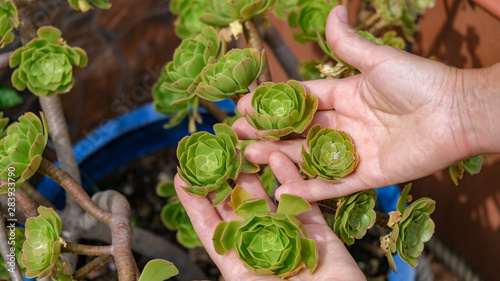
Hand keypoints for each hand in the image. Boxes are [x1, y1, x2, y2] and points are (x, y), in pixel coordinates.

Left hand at [174, 155, 366, 280]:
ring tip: (241, 147)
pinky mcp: (316, 230)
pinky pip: (301, 199)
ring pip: (267, 197)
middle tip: (212, 151)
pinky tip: (277, 157)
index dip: (195, 203)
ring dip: (254, 172)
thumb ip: (233, 269)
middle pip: (236, 206)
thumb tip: (200, 258)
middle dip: (223, 179)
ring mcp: (288, 235)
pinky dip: (291, 178)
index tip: (180, 177)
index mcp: (239, 262)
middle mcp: (260, 245)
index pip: (210, 227)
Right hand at [232, 5, 478, 201]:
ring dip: (280, 159)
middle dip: (267, 134)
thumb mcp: (378, 59)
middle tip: (237, 136)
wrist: (457, 112)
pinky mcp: (368, 176)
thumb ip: (348, 43)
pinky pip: (334, 184)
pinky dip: (309, 189)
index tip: (245, 107)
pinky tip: (282, 189)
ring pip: (310, 158)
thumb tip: (334, 8)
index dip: (272, 105)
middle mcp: (345, 126)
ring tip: (250, 157)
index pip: (300, 102)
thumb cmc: (419, 81)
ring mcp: (355, 152)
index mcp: (345, 97)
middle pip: (298, 132)